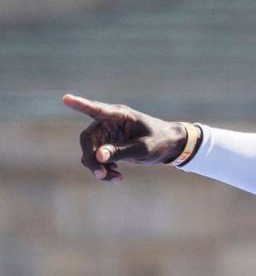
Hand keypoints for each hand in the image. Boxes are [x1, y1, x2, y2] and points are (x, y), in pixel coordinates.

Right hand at [62, 93, 187, 183]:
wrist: (170, 146)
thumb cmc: (160, 141)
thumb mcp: (144, 149)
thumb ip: (121, 151)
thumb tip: (98, 156)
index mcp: (120, 115)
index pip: (96, 109)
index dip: (80, 104)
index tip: (66, 98)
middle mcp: (109, 122)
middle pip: (87, 139)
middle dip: (91, 159)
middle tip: (102, 174)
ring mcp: (107, 134)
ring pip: (89, 152)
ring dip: (98, 168)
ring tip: (116, 178)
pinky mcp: (107, 145)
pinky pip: (95, 160)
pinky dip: (102, 170)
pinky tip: (117, 177)